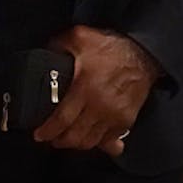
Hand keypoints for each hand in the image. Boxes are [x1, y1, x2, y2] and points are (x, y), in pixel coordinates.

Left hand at [34, 25, 159, 156]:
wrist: (143, 53)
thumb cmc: (112, 47)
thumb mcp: (79, 37)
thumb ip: (58, 45)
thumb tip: (46, 53)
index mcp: (85, 88)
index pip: (62, 119)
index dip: (48, 131)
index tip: (39, 135)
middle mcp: (100, 107)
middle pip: (76, 137)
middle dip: (59, 141)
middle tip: (50, 137)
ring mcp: (115, 116)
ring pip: (92, 142)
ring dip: (76, 144)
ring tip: (67, 139)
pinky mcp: (126, 120)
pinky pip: (109, 140)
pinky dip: (98, 143)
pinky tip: (89, 139)